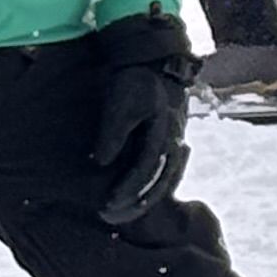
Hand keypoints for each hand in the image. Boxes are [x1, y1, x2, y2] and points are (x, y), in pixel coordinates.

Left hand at [87, 10, 192, 224]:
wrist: (156, 59)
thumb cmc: (135, 78)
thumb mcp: (121, 100)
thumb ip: (113, 131)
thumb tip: (101, 162)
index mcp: (161, 134)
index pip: (144, 171)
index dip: (126, 190)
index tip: (107, 205)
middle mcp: (173, 142)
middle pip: (158, 183)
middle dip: (135, 203)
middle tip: (111, 217)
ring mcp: (175, 142)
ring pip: (166, 181)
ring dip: (145, 200)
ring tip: (123, 214)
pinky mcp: (171, 140)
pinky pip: (168, 172)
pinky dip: (156, 188)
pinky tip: (142, 198)